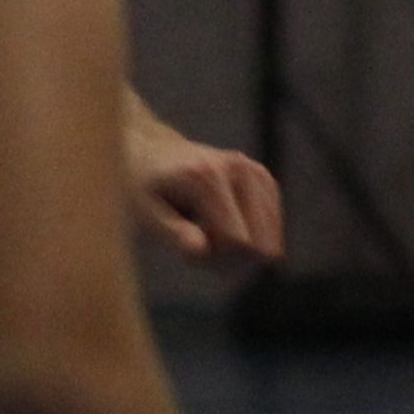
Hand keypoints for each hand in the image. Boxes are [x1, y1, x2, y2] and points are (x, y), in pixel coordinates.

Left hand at [126, 112, 285, 267]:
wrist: (150, 153)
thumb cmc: (141, 187)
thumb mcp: (143, 212)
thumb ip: (172, 232)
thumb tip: (200, 251)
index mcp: (207, 177)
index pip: (237, 241)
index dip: (215, 260)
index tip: (187, 255)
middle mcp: (239, 169)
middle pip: (258, 244)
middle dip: (231, 259)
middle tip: (199, 248)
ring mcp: (255, 171)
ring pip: (270, 240)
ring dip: (241, 251)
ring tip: (209, 237)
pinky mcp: (264, 178)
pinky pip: (272, 229)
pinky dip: (251, 237)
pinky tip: (225, 228)